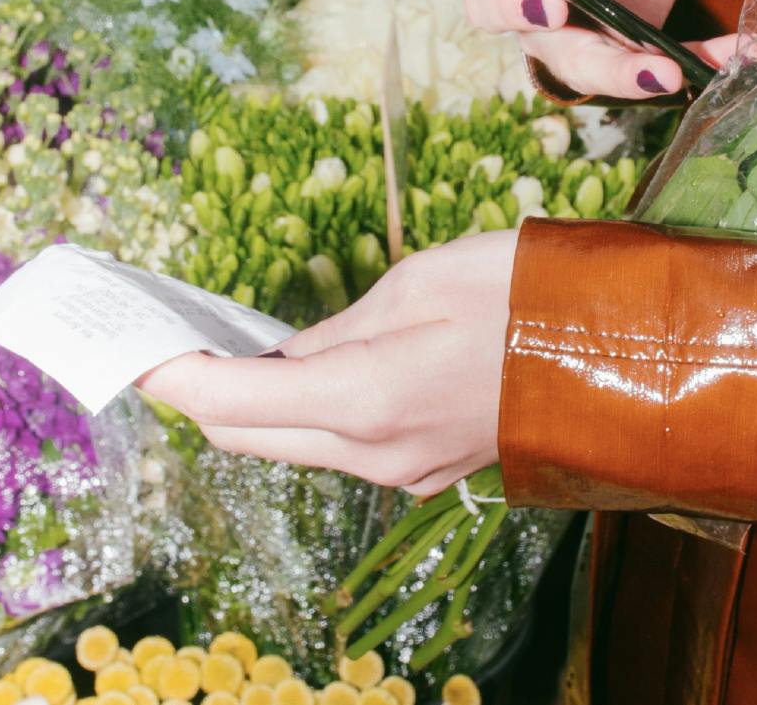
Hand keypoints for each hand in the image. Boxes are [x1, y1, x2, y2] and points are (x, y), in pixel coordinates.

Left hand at [138, 231, 515, 495]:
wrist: (623, 347)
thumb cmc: (523, 290)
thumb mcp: (418, 282)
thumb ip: (335, 332)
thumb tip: (279, 360)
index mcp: (367, 399)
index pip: (229, 404)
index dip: (170, 377)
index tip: (133, 347)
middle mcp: (377, 456)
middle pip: (249, 438)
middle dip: (199, 396)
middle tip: (171, 341)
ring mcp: (406, 475)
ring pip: (294, 446)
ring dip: (252, 406)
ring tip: (231, 346)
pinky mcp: (428, 473)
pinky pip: (342, 448)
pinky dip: (305, 414)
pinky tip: (303, 371)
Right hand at [414, 0, 737, 98]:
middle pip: (494, 18)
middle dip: (519, 16)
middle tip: (552, 5)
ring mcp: (562, 31)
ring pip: (567, 63)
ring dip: (610, 72)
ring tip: (660, 70)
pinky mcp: (612, 51)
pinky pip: (642, 70)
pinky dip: (689, 66)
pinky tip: (731, 55)